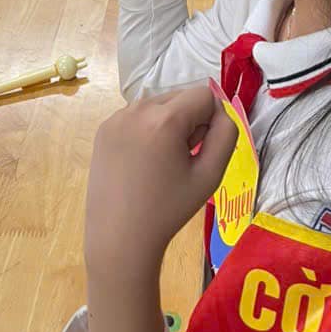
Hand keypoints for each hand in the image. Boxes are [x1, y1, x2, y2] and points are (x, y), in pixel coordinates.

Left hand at [85, 84, 237, 277]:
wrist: (120, 236)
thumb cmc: (169, 209)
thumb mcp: (210, 175)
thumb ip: (226, 135)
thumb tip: (221, 111)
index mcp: (164, 119)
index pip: (204, 94)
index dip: (212, 119)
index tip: (202, 148)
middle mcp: (137, 109)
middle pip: (180, 96)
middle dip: (190, 120)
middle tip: (182, 159)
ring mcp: (116, 117)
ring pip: (159, 104)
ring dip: (169, 123)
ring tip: (161, 162)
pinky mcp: (104, 128)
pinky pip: (138, 115)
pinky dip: (148, 129)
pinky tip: (142, 161)